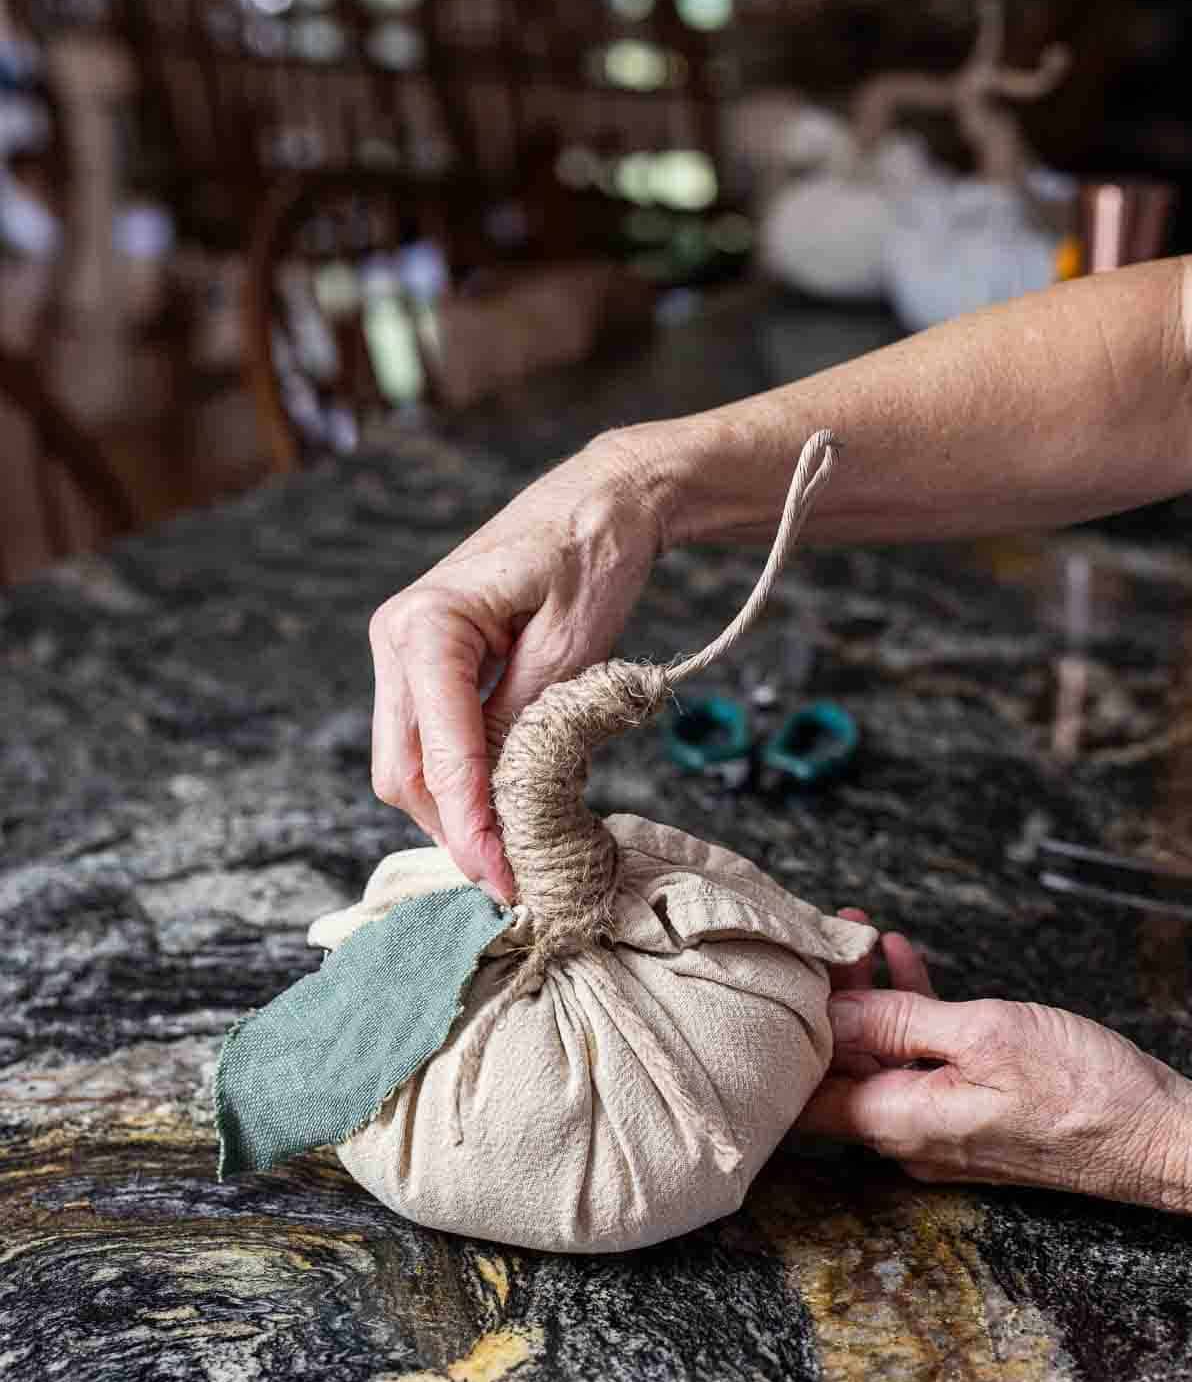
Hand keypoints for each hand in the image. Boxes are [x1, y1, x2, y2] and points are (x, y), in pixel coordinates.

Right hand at [369, 432, 664, 900]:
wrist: (603, 498)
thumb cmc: (595, 549)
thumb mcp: (574, 643)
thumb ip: (529, 721)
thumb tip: (504, 801)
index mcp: (426, 625)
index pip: (439, 753)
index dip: (470, 825)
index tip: (504, 879)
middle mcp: (398, 639)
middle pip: (404, 772)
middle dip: (454, 832)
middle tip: (512, 883)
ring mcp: (405, 653)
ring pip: (410, 766)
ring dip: (455, 814)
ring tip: (515, 854)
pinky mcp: (427, 666)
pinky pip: (431, 743)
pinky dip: (463, 784)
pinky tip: (504, 810)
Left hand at [800, 909, 1191, 1214]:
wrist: (1155, 1135)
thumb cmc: (1081, 1091)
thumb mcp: (982, 1034)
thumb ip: (895, 1021)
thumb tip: (826, 1010)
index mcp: (895, 1122)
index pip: (801, 1093)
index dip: (783, 1034)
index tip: (782, 976)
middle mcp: (905, 1137)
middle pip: (836, 1069)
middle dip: (825, 1000)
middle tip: (821, 938)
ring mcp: (935, 1129)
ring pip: (876, 1059)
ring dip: (867, 998)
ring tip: (858, 935)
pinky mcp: (966, 1116)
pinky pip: (917, 1063)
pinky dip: (908, 1015)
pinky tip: (904, 961)